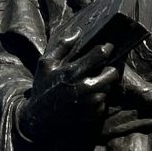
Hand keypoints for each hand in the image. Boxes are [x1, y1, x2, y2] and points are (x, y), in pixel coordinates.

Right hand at [18, 27, 120, 148]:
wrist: (39, 119)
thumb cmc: (43, 88)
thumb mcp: (46, 64)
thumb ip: (62, 47)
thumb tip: (77, 32)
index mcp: (73, 72)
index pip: (100, 54)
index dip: (107, 47)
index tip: (109, 45)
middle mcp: (85, 87)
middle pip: (112, 73)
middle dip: (110, 68)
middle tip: (103, 68)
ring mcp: (90, 102)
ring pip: (109, 87)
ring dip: (103, 84)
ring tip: (91, 83)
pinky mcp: (93, 114)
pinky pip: (104, 102)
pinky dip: (99, 99)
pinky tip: (88, 97)